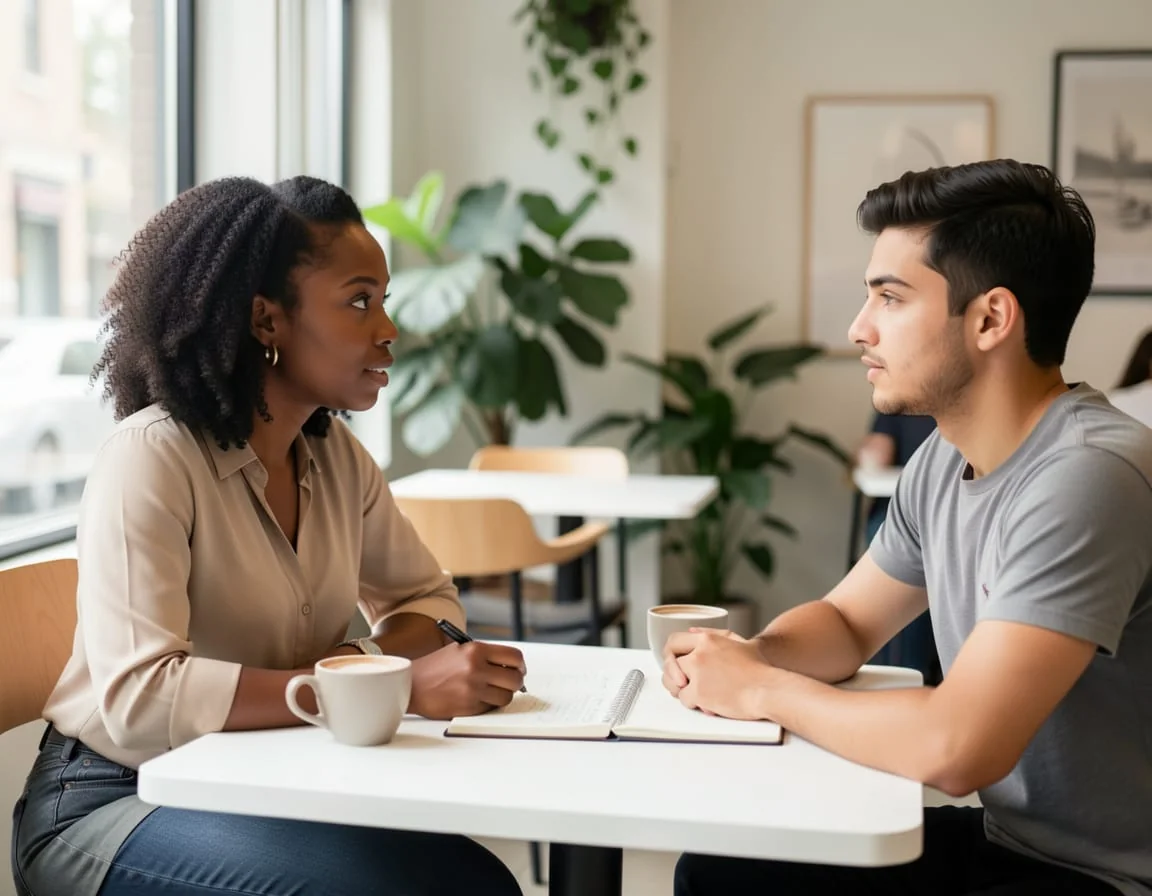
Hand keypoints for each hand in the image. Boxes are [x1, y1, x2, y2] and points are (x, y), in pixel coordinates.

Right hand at [408, 641, 525, 718]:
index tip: (518, 669)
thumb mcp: (460, 651)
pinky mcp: (469, 707)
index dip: (520, 665)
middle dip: (515, 683)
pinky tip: (476, 698)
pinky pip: (491, 707)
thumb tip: (512, 667)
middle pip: (515, 679)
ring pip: (506, 697)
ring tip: (491, 691)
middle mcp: (476, 668)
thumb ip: (485, 655)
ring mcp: (473, 689)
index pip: (514, 657)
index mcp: (476, 650)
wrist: (411, 686)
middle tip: (509, 683)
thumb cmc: (436, 667)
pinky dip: (488, 704)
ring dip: (502, 695)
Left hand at [661, 628, 771, 720]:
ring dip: (680, 690)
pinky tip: (708, 703)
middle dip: (673, 675)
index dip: (671, 654)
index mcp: (707, 640)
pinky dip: (694, 704)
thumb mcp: (739, 643)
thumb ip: (714, 635)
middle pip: (670, 663)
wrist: (768, 690)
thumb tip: (692, 631)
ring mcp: (697, 674)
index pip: (674, 641)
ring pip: (673, 683)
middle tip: (682, 683)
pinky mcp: (699, 693)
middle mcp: (699, 654)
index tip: (675, 663)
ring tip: (694, 694)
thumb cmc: (759, 669)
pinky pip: (684, 699)